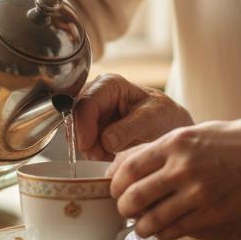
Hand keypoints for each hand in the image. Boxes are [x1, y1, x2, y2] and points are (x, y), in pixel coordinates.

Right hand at [72, 73, 192, 160]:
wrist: (165, 124)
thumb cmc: (161, 115)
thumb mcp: (151, 119)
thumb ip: (129, 128)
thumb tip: (106, 140)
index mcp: (109, 84)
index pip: (86, 104)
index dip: (83, 127)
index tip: (90, 148)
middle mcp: (95, 93)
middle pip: (75, 119)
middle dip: (86, 141)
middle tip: (103, 155)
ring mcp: (90, 110)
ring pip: (75, 133)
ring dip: (90, 148)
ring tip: (112, 153)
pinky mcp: (90, 125)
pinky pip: (81, 141)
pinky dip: (93, 151)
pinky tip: (109, 153)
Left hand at [108, 117, 240, 239]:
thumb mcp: (199, 130)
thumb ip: (170, 146)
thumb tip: (140, 158)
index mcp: (175, 142)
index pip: (127, 166)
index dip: (116, 182)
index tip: (118, 187)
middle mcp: (181, 167)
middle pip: (132, 196)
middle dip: (123, 207)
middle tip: (126, 210)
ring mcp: (197, 192)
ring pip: (150, 219)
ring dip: (142, 226)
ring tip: (144, 225)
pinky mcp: (212, 213)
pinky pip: (175, 230)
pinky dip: (165, 233)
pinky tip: (166, 230)